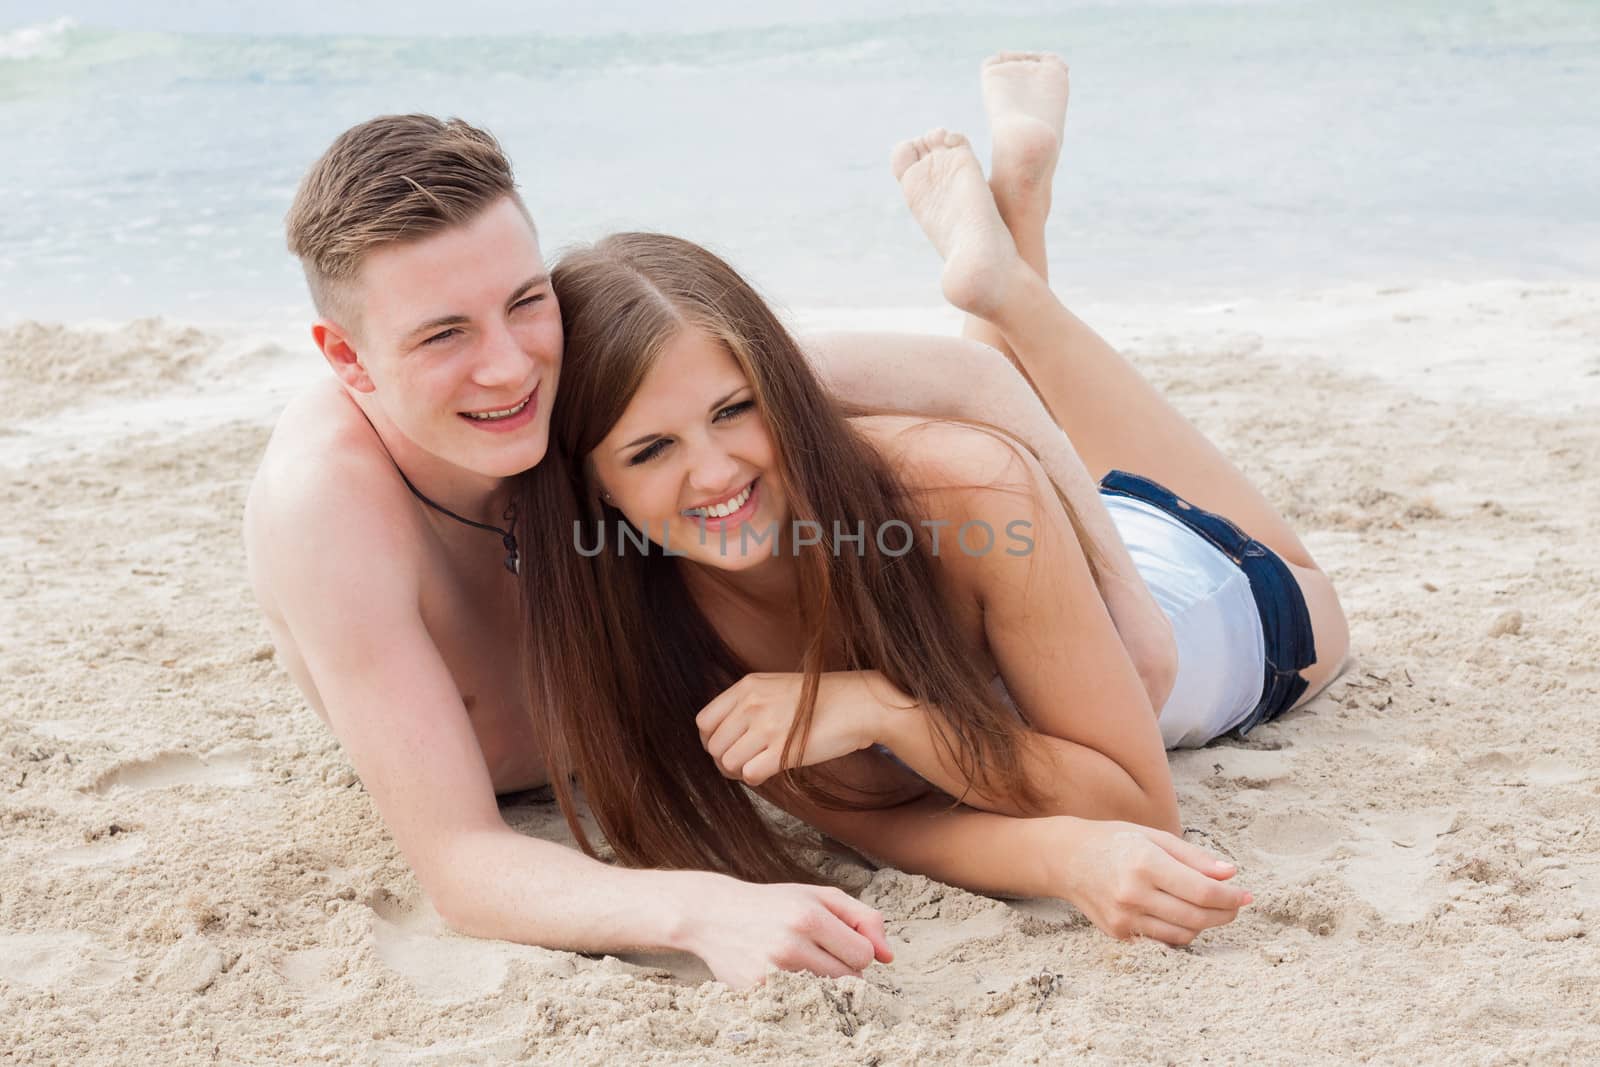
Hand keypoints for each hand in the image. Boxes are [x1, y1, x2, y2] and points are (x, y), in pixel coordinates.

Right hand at [676, 874, 894, 988]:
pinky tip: (780, 972)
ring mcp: (772, 974)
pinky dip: (798, 993)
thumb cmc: (774, 904)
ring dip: (822, 981)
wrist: (714, 914)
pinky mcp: (757, 993)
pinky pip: (799, 1003)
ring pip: (827, 995)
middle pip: (849, 979)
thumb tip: (889, 957)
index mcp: (809, 917)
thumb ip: (863, 919)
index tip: (837, 940)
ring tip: (799, 960)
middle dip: (841, 966)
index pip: (864, 955)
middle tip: (816, 949)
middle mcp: (791, 946)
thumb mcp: (819, 896)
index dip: (856, 949)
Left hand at [696, 671, 912, 785]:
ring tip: (757, 766)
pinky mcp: (783, 750)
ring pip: (728, 763)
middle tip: (745, 762)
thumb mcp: (776, 687)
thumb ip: (747, 704)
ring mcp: (767, 726)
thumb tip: (722, 734)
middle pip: (713, 746)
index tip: (729, 746)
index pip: (703, 722)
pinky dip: (755, 778)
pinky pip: (749, 774)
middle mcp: (752, 704)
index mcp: (747, 687)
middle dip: (725, 760)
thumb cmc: (821, 699)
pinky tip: (769, 771)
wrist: (859, 704)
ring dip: (739, 771)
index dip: (712, 740)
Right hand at [1054, 820, 1250, 945]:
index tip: (1247, 895)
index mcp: (1144, 863)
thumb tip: (1230, 874)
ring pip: (1182, 935)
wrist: (1066, 859)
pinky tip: (1181, 915)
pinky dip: (1180, 931)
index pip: (1201, 890)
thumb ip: (1193, 857)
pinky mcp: (1118, 932)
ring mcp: (1124, 917)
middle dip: (1224, 913)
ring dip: (1205, 925)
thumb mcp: (1153, 837)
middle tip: (1235, 905)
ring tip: (1210, 909)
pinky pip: (1162, 939)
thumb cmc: (1113, 841)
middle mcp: (1133, 893)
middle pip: (1196, 917)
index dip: (1230, 896)